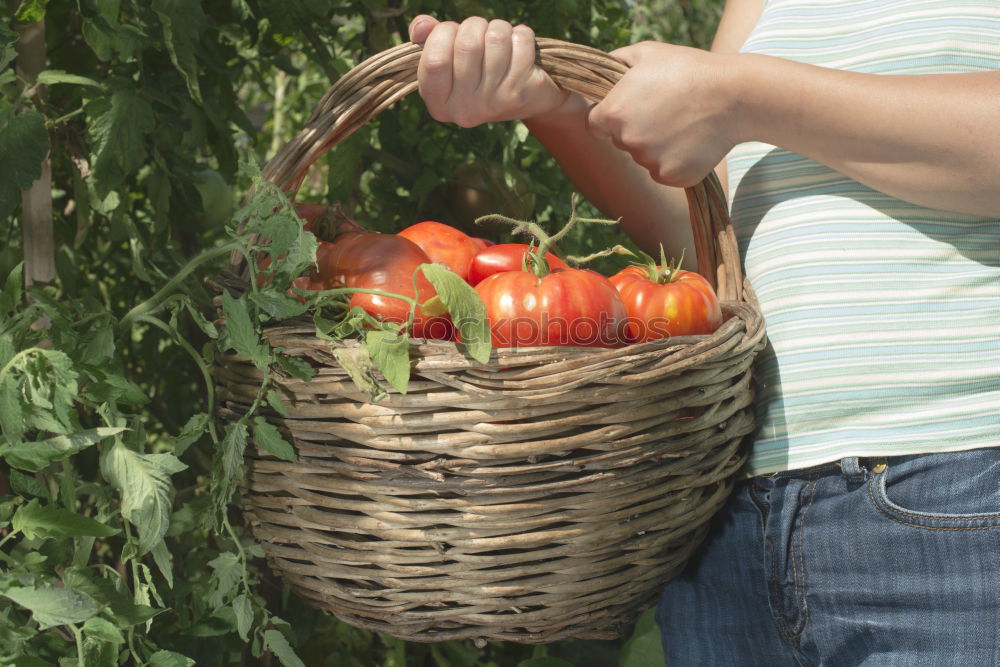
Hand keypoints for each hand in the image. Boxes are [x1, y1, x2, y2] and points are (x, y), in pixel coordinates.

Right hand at [408, 15, 569, 126]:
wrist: (528, 100)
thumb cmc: (481, 73)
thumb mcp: (450, 60)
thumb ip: (430, 40)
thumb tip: (422, 25)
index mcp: (439, 104)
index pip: (434, 61)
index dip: (443, 33)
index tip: (452, 31)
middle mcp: (463, 111)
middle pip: (467, 45)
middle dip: (475, 25)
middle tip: (482, 32)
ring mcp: (493, 104)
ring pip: (496, 38)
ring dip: (500, 27)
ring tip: (501, 39)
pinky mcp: (520, 94)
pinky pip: (520, 42)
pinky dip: (522, 34)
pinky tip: (520, 46)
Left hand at [587, 41, 738, 187]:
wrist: (733, 96)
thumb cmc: (689, 69)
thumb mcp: (648, 53)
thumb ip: (616, 61)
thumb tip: (601, 70)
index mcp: (613, 113)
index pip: (595, 125)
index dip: (608, 118)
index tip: (627, 110)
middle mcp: (627, 141)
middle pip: (621, 141)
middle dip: (635, 129)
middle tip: (663, 111)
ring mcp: (649, 162)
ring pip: (644, 157)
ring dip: (656, 145)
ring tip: (682, 123)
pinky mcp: (671, 177)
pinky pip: (664, 171)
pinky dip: (674, 161)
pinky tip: (691, 141)